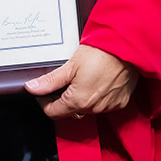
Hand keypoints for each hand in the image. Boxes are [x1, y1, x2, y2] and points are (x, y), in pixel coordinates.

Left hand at [24, 44, 140, 119]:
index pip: (53, 112)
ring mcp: (108, 107)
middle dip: (61, 99)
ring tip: (80, 79)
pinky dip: (96, 97)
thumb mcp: (70, 65)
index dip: (44, 101)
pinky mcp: (120, 102)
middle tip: (61, 81)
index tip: (43, 91)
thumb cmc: (102, 53)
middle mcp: (94, 108)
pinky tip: (95, 81)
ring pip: (86, 109)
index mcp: (78, 101)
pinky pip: (102, 105)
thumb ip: (50, 81)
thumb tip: (31, 88)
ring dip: (79, 99)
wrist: (129, 49)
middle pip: (69, 111)